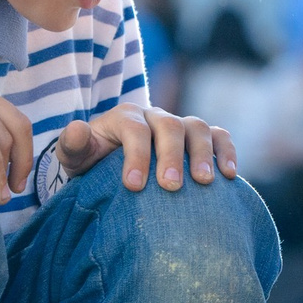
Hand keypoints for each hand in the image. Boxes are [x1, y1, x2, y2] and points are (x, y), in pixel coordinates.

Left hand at [52, 101, 236, 192]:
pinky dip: (227, 152)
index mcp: (125, 117)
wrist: (115, 171)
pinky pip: (220, 136)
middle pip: (170, 126)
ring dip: (203, 153)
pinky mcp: (200, 139)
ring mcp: (180, 125)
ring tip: (204, 182)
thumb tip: (77, 129)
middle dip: (171, 156)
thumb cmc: (95, 167)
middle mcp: (155, 116)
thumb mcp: (78, 159)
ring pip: (198, 127)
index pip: (135, 128)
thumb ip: (73, 145)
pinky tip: (229, 175)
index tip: (133, 186)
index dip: (135, 155)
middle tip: (170, 186)